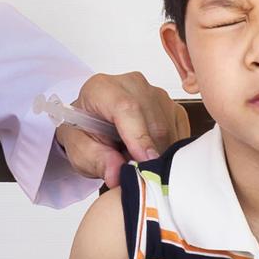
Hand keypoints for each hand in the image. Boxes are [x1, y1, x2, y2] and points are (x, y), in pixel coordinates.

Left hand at [58, 73, 189, 187]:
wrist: (94, 126)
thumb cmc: (85, 134)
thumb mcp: (79, 151)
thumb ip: (96, 160)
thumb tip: (117, 174)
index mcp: (102, 89)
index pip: (126, 107)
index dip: (138, 137)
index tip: (144, 162)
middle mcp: (133, 84)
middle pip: (153, 122)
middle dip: (148, 154)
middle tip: (135, 174)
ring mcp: (156, 94)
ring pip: (169, 130)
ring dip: (158, 154)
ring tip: (137, 162)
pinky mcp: (172, 107)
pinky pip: (179, 133)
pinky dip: (168, 151)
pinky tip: (151, 155)